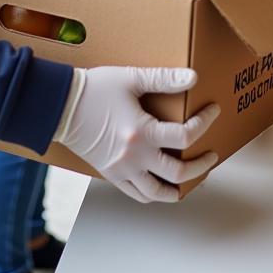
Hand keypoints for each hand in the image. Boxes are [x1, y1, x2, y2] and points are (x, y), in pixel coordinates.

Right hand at [55, 66, 220, 202]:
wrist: (59, 106)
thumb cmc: (94, 89)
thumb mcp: (131, 79)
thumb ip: (164, 79)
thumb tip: (193, 78)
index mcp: (141, 133)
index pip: (185, 135)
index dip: (205, 123)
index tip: (213, 111)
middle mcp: (134, 157)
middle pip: (178, 173)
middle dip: (201, 165)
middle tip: (212, 155)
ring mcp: (122, 170)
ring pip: (157, 193)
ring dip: (179, 188)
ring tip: (192, 178)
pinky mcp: (111, 175)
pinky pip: (137, 195)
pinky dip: (154, 193)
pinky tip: (163, 182)